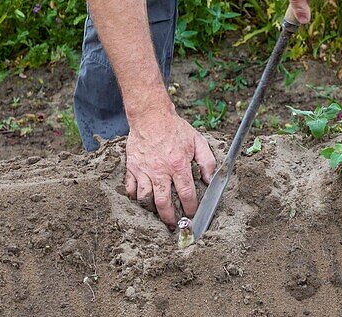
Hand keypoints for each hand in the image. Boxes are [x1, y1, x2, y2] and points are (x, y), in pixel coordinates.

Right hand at [124, 110, 216, 227]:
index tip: (192, 215)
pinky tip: (142, 199)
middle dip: (169, 218)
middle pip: (163, 202)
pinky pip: (130, 189)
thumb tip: (211, 180)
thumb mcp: (197, 141)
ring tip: (158, 213)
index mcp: (178, 164)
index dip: (190, 208)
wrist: (151, 116)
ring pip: (145, 199)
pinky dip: (135, 197)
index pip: (186, 193)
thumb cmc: (175, 129)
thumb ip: (207, 161)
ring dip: (152, 209)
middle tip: (174, 224)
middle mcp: (160, 170)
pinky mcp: (132, 167)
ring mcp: (144, 170)